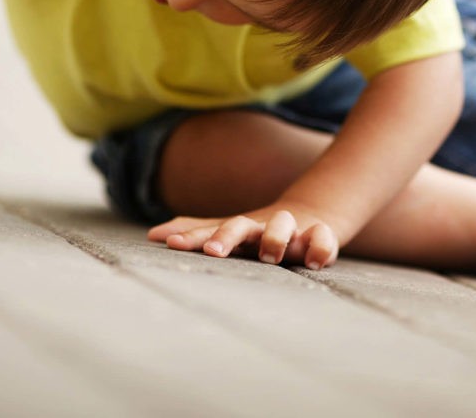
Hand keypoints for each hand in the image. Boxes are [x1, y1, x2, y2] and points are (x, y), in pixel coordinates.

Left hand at [148, 203, 341, 269]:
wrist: (310, 214)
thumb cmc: (260, 231)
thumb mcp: (228, 230)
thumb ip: (197, 232)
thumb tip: (152, 235)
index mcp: (240, 228)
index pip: (211, 230)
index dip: (193, 238)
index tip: (173, 245)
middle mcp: (262, 226)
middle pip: (243, 224)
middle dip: (227, 235)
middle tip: (214, 252)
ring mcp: (292, 231)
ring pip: (283, 224)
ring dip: (275, 236)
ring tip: (268, 255)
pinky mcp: (320, 238)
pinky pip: (323, 239)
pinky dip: (320, 246)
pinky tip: (312, 262)